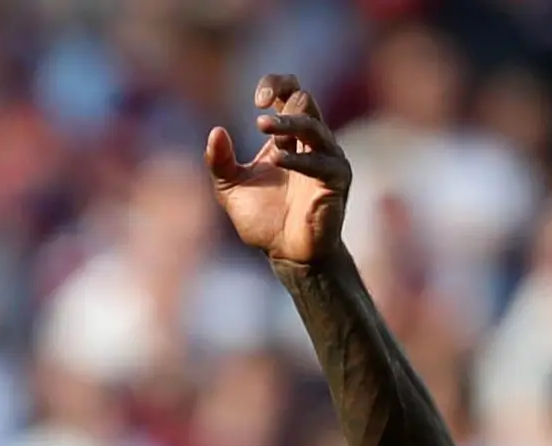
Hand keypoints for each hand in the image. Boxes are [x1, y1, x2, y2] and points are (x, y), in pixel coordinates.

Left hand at [206, 73, 351, 271]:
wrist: (285, 254)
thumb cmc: (264, 219)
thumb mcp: (230, 188)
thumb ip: (220, 162)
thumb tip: (215, 131)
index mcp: (289, 136)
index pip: (291, 92)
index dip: (276, 85)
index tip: (257, 100)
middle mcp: (311, 141)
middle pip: (305, 101)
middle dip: (282, 105)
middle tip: (258, 120)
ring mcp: (328, 158)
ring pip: (315, 126)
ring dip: (289, 123)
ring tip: (262, 125)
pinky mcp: (336, 181)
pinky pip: (322, 162)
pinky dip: (299, 159)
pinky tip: (278, 159)